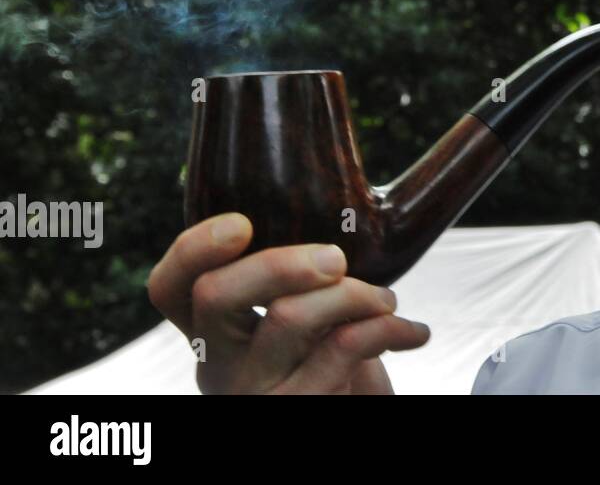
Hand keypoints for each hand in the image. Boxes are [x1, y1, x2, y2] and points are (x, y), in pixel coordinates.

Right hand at [147, 213, 430, 393]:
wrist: (353, 415)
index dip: (192, 249)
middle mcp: (219, 364)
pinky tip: (413, 332)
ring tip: (387, 300)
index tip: (241, 222)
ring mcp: (254, 392)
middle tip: (337, 258)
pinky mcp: (298, 408)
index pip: (170, 287)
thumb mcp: (302, 324)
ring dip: (353, 293)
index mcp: (213, 331)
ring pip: (289, 317)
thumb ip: (297, 282)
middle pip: (215, 294)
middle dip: (280, 261)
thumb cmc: (329, 367)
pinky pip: (344, 347)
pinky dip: (390, 327)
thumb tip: (340, 202)